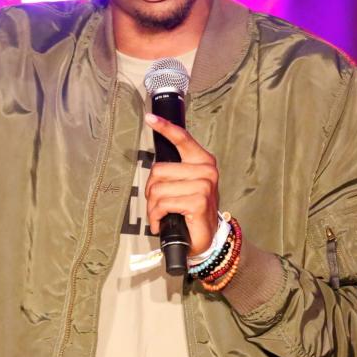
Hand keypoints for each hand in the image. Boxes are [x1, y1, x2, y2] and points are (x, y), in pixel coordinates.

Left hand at [144, 113, 219, 254]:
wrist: (204, 238)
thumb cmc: (190, 211)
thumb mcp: (182, 185)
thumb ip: (172, 171)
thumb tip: (154, 164)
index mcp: (202, 161)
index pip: (182, 138)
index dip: (165, 127)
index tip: (150, 118)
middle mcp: (206, 170)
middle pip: (158, 170)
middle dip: (151, 191)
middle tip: (158, 205)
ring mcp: (204, 186)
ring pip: (158, 190)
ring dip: (153, 207)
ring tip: (161, 216)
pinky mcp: (199, 202)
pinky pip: (163, 204)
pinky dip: (156, 216)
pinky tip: (162, 223)